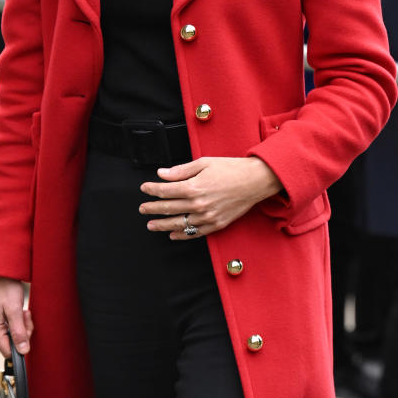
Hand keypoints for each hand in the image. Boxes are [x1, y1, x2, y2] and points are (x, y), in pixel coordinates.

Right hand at [0, 276, 32, 357]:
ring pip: (10, 334)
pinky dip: (15, 321)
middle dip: (22, 332)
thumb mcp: (15, 310)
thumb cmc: (6, 286)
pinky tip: (18, 310)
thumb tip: (23, 351)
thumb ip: (19, 332)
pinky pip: (7, 326)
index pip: (7, 351)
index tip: (27, 332)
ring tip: (23, 311)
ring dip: (20, 325)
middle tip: (26, 317)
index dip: (20, 346)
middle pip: (9, 342)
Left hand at [139, 156, 280, 240]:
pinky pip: (195, 233)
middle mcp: (199, 204)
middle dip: (152, 208)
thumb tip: (162, 174)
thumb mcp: (204, 163)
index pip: (165, 190)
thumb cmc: (231, 169)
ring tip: (151, 225)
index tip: (144, 188)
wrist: (255, 180)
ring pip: (179, 224)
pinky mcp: (217, 224)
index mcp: (194, 187)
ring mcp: (207, 217)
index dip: (152, 189)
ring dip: (162, 225)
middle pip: (168, 208)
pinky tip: (172, 234)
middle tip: (142, 209)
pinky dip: (182, 234)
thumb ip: (181, 170)